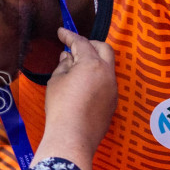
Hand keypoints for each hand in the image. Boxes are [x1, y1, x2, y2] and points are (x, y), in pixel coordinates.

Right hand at [33, 29, 116, 169]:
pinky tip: (83, 85)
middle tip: (74, 47)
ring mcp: (113, 89)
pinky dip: (97, 77)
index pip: (81, 43)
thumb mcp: (56, 82)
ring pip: (107, 66)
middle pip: (103, 49)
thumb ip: (63, 65)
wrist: (72, 138)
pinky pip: (107, 82)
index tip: (61, 32)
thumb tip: (67, 57)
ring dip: (94, 61)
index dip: (69, 36)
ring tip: (76, 67)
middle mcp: (108, 74)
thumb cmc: (60, 108)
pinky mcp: (112, 103)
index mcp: (92, 64)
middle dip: (90, 44)